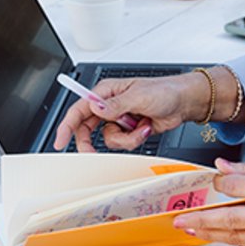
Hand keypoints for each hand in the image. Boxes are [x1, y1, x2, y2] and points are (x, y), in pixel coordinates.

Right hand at [53, 75, 192, 151]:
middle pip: (87, 128)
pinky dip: (135, 139)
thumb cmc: (164, 91)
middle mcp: (110, 106)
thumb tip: (95, 108)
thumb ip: (115, 105)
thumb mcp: (138, 96)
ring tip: (141, 126)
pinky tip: (146, 128)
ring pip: (107, 139)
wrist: (184, 102)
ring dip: (125, 138)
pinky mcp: (129, 130)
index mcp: (107, 92)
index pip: (80, 109)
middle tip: (92, 154)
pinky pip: (122, 143)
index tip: (60, 141)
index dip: (67, 125)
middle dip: (90, 142)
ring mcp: (119, 119)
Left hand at [172, 159, 244, 245]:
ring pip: (236, 236)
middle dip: (202, 219)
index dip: (220, 184)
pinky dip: (232, 237)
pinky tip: (218, 232)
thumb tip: (222, 167)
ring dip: (210, 232)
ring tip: (191, 227)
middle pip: (231, 218)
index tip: (211, 181)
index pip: (238, 187)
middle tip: (180, 219)